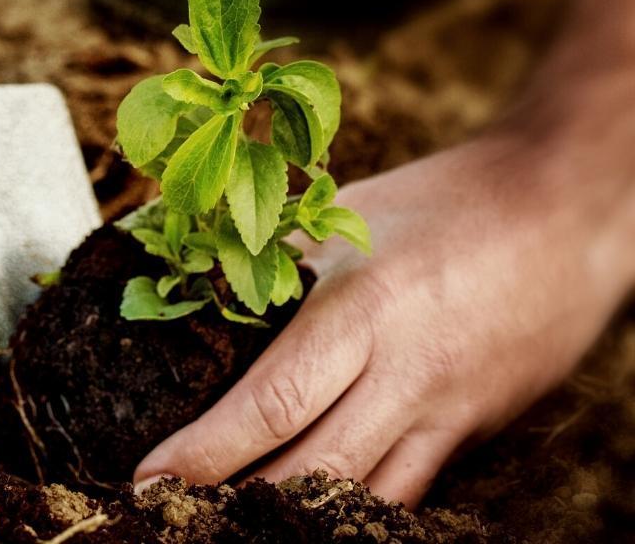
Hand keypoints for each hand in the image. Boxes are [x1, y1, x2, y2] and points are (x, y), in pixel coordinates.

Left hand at [133, 79, 634, 505]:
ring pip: (360, 497)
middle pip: (311, 470)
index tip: (151, 477)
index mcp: (363, 308)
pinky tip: (316, 509)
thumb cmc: (447, 200)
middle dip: (237, 501)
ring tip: (235, 518)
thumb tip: (210, 292)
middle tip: (176, 512)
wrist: (560, 211)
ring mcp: (445, 410)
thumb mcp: (350, 216)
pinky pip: (408, 491)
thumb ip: (284, 262)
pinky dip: (355, 507)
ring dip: (294, 516)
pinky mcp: (473, 428)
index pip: (271, 402)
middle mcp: (404, 373)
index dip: (205, 452)